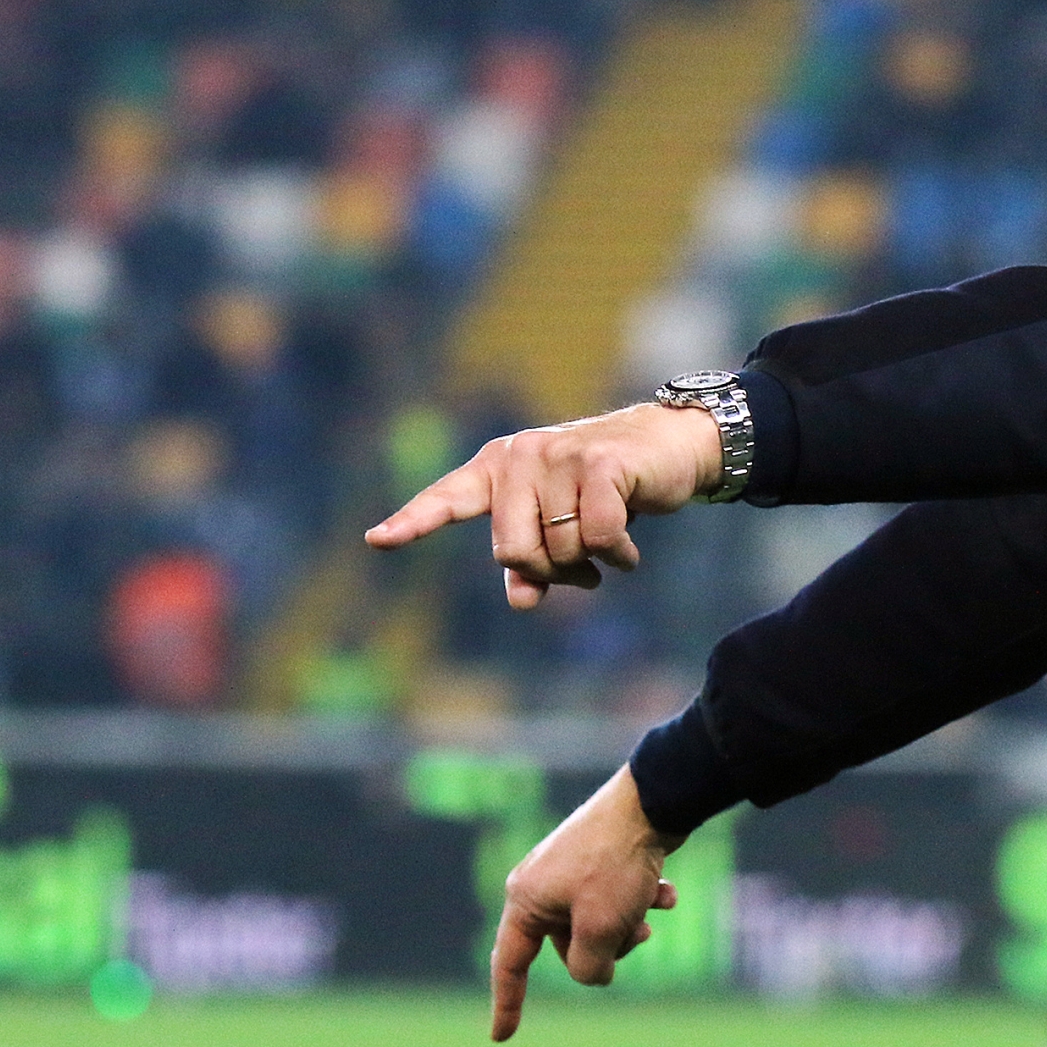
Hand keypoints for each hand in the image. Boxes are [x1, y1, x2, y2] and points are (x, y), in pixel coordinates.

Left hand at [363, 403, 724, 609]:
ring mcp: (559, 456)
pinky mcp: (600, 464)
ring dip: (590, 566)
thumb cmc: (608, 490)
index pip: (448, 498)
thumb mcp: (562, 526)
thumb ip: (533, 563)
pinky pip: (599, 536)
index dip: (413, 522)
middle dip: (550, 573)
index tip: (376, 540)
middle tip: (581, 573)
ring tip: (610, 551)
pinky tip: (629, 552)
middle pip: (512, 550)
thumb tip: (522, 601)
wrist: (670, 445)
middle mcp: (520, 456)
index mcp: (498, 467)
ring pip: (560, 549)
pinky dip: (618, 555)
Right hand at [490, 766, 681, 1040]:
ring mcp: (571, 872)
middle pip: (568, 946)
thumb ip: (588, 966)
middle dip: (607, 947)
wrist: (652, 802)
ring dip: (629, 925)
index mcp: (526, 899)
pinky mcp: (601, 862)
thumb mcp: (600, 929)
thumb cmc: (617, 865)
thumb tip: (593, 973)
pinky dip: (641, 900)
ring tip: (652, 906)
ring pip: (598, 926)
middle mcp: (541, 885)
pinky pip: (616, 899)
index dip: (507, 1003)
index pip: (510, 964)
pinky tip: (666, 892)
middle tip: (636, 930)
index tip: (500, 1038)